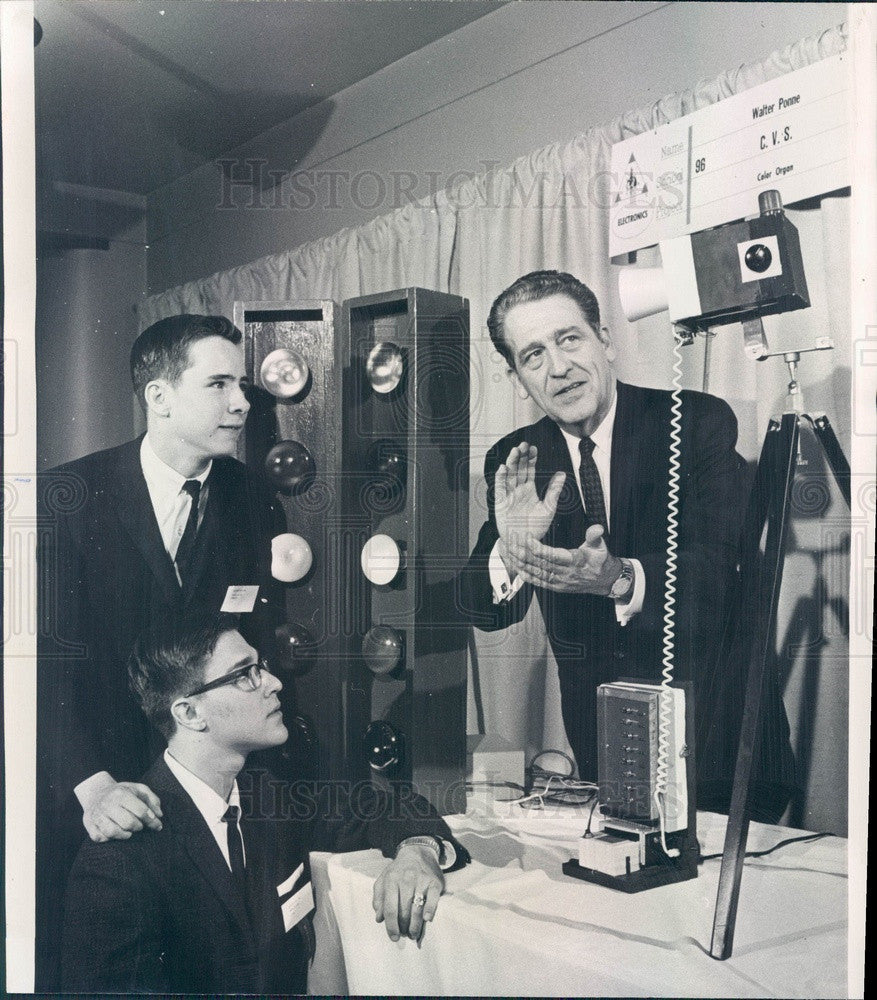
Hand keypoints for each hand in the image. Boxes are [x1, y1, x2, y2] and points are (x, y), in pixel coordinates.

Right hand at [81, 778, 162, 842]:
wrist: (96, 792)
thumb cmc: (122, 793)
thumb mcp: (138, 789)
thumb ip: (151, 799)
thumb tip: (159, 815)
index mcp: (121, 793)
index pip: (140, 810)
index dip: (152, 820)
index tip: (158, 825)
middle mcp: (108, 804)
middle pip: (128, 823)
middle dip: (138, 827)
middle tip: (140, 826)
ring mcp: (97, 815)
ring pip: (113, 832)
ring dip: (125, 835)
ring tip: (129, 832)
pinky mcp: (89, 825)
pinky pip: (99, 838)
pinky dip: (109, 839)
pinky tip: (115, 834)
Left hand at [373, 844, 443, 942]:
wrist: (417, 851)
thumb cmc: (398, 870)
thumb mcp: (384, 879)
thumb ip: (379, 898)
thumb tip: (379, 918)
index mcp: (391, 879)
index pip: (390, 908)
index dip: (391, 925)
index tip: (393, 937)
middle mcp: (406, 879)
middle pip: (404, 910)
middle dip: (403, 927)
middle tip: (404, 935)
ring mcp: (421, 880)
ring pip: (417, 908)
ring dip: (415, 925)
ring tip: (413, 934)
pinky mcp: (434, 882)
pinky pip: (432, 899)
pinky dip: (430, 910)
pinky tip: (427, 919)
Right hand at [494, 443, 565, 575]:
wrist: (525, 544)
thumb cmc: (537, 528)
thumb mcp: (549, 508)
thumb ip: (554, 491)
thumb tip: (562, 474)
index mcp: (529, 490)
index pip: (530, 470)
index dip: (531, 459)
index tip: (534, 448)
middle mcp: (518, 490)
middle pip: (518, 469)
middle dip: (520, 457)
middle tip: (523, 444)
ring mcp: (509, 496)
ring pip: (509, 476)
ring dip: (511, 463)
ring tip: (515, 451)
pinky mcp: (500, 503)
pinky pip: (500, 489)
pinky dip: (500, 479)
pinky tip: (503, 468)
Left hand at [518, 523, 622, 594]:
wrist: (604, 581)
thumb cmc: (600, 561)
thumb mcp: (601, 547)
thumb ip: (595, 536)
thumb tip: (597, 528)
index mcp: (574, 562)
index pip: (552, 555)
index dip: (537, 548)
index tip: (526, 538)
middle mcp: (565, 574)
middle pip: (539, 564)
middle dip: (524, 554)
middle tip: (511, 543)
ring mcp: (559, 582)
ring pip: (536, 573)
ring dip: (522, 563)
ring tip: (510, 552)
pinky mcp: (556, 587)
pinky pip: (538, 582)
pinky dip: (526, 574)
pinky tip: (516, 567)